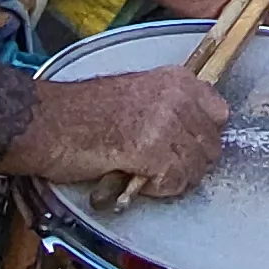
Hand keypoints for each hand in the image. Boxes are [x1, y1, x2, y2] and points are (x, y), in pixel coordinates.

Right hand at [24, 68, 233, 197]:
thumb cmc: (83, 111)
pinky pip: (174, 182)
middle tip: (160, 168)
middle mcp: (177, 96)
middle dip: (189, 163)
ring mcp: (166, 123)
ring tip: (145, 174)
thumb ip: (170, 105)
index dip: (202, 136)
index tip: (183, 146)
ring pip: (195, 168)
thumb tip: (194, 132)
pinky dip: (157, 189)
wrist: (49, 122)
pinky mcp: (152, 151)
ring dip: (172, 179)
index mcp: (176, 78)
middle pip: (210, 146)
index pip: (220, 113)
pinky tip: (135, 178)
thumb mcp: (138, 92)